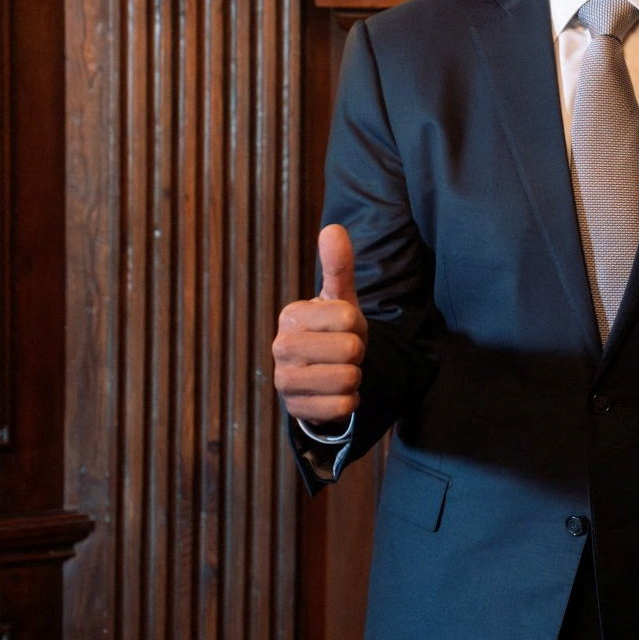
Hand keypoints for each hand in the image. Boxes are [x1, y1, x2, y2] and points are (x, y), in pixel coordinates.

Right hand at [272, 224, 367, 425]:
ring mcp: (284, 381)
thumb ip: (339, 266)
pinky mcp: (295, 410)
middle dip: (357, 353)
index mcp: (292, 315)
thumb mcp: (339, 299)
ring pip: (349, 379)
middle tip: (343, 353)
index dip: (357, 325)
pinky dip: (349, 402)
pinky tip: (333, 393)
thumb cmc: (332, 332)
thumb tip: (333, 228)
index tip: (344, 328)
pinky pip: (343, 407)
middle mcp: (281, 347)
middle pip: (351, 349)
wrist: (320, 376)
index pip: (350, 317)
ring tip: (338, 371)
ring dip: (354, 378)